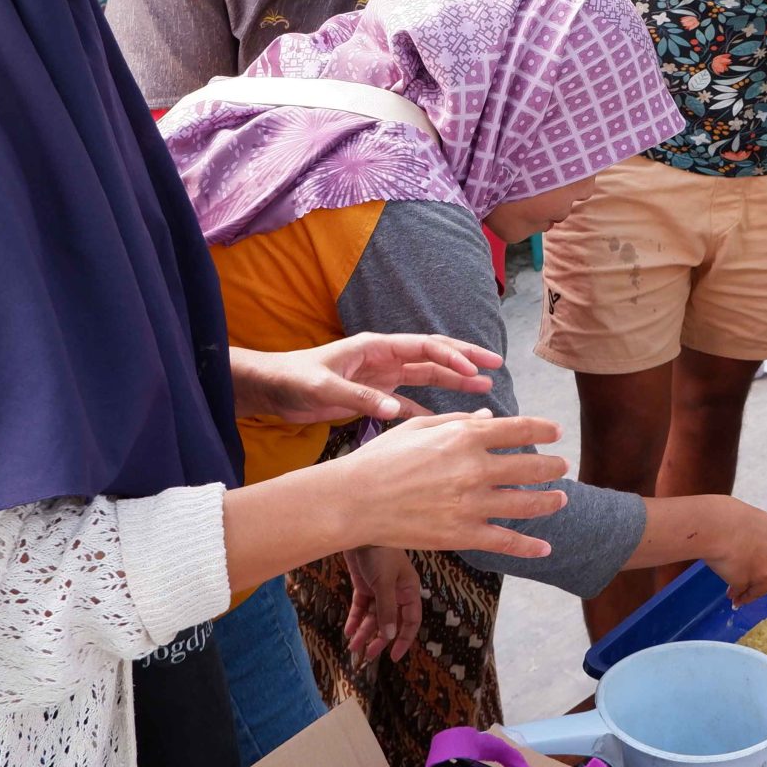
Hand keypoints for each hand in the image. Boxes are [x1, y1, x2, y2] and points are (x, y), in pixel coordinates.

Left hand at [230, 333, 500, 424]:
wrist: (271, 389)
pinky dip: (429, 408)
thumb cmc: (293, 379)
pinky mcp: (373, 395)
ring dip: (453, 381)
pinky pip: (409, 400)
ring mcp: (381, 376)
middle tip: (496, 365)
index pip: (424, 347)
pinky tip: (447, 420)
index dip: (452, 356)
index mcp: (376, 347)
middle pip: (433, 356)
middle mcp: (384, 358)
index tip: (475, 370)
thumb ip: (359, 398)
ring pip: (426, 376)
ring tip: (484, 388)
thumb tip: (395, 412)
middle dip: (465, 359)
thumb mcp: (323, 387)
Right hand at [324, 412, 568, 559]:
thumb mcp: (418, 428)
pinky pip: (505, 541)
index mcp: (464, 435)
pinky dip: (529, 546)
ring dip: (550, 501)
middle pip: (531, 467)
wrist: (354, 499)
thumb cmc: (380, 459)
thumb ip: (457, 421)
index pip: (519, 429)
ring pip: (526, 504)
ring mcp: (470, 504)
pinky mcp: (462, 534)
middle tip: (563, 467)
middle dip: (553, 467)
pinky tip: (545, 547)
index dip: (544, 430)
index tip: (556, 432)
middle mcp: (474, 468)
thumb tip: (487, 417)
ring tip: (561, 499)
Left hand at [341, 546, 422, 664]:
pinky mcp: (364, 584)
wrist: (359, 529)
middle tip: (367, 656)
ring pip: (373, 616)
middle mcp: (396, 592)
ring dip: (364, 632)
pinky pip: (361, 607)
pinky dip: (355, 619)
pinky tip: (347, 631)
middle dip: (379, 640)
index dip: (404, 639)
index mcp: (409, 590)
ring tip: (352, 647)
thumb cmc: (380, 552)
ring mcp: (380, 588)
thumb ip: (386, 609)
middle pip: (390, 622)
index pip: (411, 621)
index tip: (394, 657)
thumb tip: (388, 636)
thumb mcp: (385, 582)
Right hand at [702, 499, 766, 606]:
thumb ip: (760, 539)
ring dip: (749, 593)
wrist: (715, 525)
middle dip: (760, 583)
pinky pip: (743, 590)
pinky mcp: (749, 582)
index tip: (760, 570)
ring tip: (736, 597)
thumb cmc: (729, 517)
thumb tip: (751, 552)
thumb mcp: (753, 522)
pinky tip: (731, 595)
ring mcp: (766, 571)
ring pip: (760, 588)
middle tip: (749, 587)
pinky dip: (738, 594)